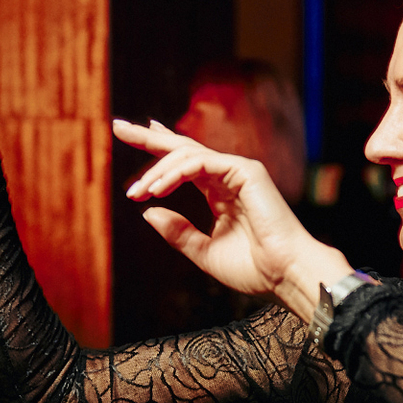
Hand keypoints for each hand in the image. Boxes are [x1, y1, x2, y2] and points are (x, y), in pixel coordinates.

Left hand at [114, 119, 350, 317]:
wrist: (284, 274)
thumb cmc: (254, 269)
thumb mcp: (204, 252)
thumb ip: (178, 232)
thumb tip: (148, 212)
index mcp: (220, 192)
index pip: (185, 162)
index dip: (160, 148)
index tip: (134, 134)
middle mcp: (228, 176)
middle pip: (183, 148)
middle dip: (149, 137)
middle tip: (118, 127)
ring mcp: (238, 170)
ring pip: (187, 155)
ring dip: (157, 171)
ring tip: (137, 191)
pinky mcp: (245, 171)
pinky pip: (201, 163)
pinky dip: (176, 173)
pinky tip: (157, 188)